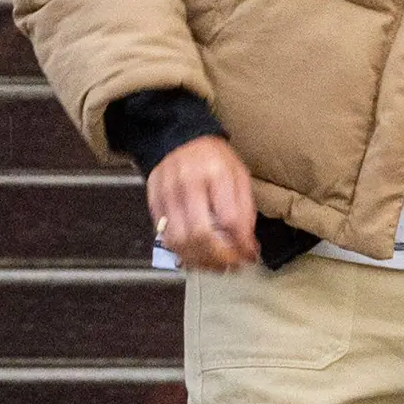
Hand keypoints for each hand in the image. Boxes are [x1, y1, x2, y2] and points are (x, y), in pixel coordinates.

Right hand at [146, 135, 260, 273]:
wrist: (179, 137)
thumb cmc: (214, 159)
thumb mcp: (239, 175)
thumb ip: (245, 209)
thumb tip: (247, 245)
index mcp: (216, 173)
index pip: (229, 219)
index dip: (240, 244)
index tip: (249, 256)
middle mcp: (189, 183)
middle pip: (201, 234)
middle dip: (219, 258)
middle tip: (231, 267)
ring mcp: (167, 193)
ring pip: (179, 240)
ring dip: (199, 261)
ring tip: (214, 266)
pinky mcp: (153, 201)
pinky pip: (165, 237)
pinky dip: (182, 253)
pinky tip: (196, 256)